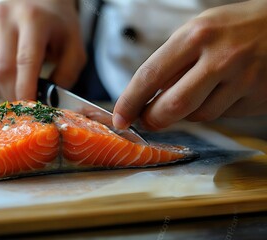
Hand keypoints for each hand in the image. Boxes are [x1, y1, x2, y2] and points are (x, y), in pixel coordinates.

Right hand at [0, 0, 85, 100]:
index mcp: (34, 19)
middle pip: (2, 69)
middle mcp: (6, 18)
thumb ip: (67, 74)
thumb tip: (50, 99)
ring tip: (17, 96)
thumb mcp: (74, 46)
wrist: (38, 1)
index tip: (30, 108)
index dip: (26, 89)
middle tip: (25, 108)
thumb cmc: (57, 26)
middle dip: (13, 95)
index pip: (25, 60)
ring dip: (2, 91)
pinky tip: (7, 83)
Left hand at [113, 0, 266, 129]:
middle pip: (172, 106)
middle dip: (153, 119)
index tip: (119, 118)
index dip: (130, 101)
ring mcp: (242, 79)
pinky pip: (223, 115)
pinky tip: (220, 93)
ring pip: (199, 116)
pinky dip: (213, 109)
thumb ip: (174, 62)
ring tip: (193, 93)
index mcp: (196, 35)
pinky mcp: (257, 97)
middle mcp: (219, 58)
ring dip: (186, 113)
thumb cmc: (236, 27)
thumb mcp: (200, 31)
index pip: (150, 75)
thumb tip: (148, 97)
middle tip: (146, 121)